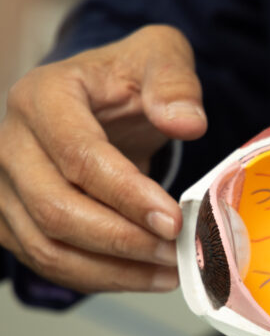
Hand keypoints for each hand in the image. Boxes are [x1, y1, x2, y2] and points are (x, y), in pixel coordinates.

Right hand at [0, 24, 206, 292]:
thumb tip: (186, 121)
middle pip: (56, 209)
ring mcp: (5, 187)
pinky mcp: (12, 221)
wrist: (96, 102)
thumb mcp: (158, 56)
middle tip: (175, 251)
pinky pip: (49, 264)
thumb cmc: (125, 79)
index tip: (172, 219)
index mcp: (42, 97)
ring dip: (114, 270)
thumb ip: (174, 82)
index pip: (78, 155)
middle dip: (123, 239)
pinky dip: (99, 278)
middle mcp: (10, 143)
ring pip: (48, 247)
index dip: (127, 194)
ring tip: (168, 271)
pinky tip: (143, 276)